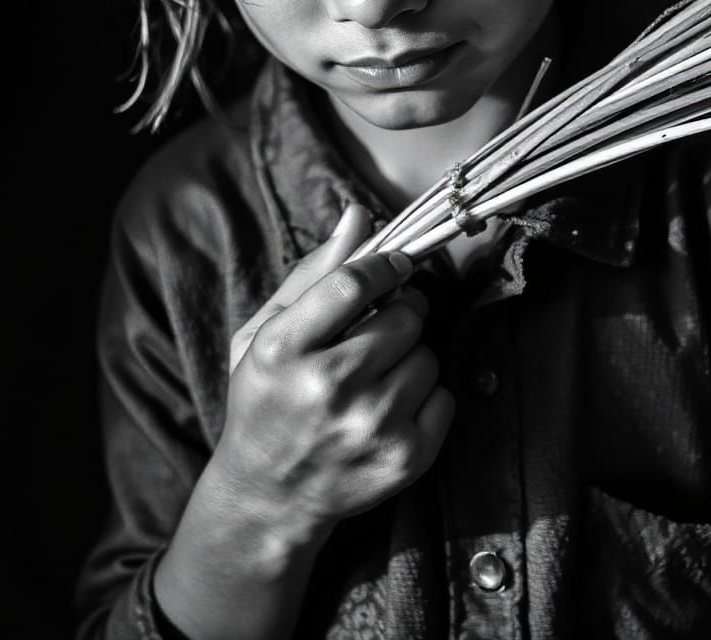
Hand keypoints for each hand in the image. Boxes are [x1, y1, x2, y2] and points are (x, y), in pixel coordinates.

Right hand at [213, 204, 454, 543]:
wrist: (269, 496)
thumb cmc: (265, 401)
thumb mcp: (264, 333)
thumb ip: (313, 273)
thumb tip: (360, 214)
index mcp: (282, 350)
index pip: (352, 282)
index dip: (386, 264)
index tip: (397, 264)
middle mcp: (326, 389)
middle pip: (403, 318)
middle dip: (402, 311)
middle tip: (383, 326)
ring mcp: (369, 428)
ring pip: (428, 356)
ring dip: (412, 356)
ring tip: (380, 373)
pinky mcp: (404, 459)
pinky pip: (445, 397)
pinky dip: (427, 396)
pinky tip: (393, 406)